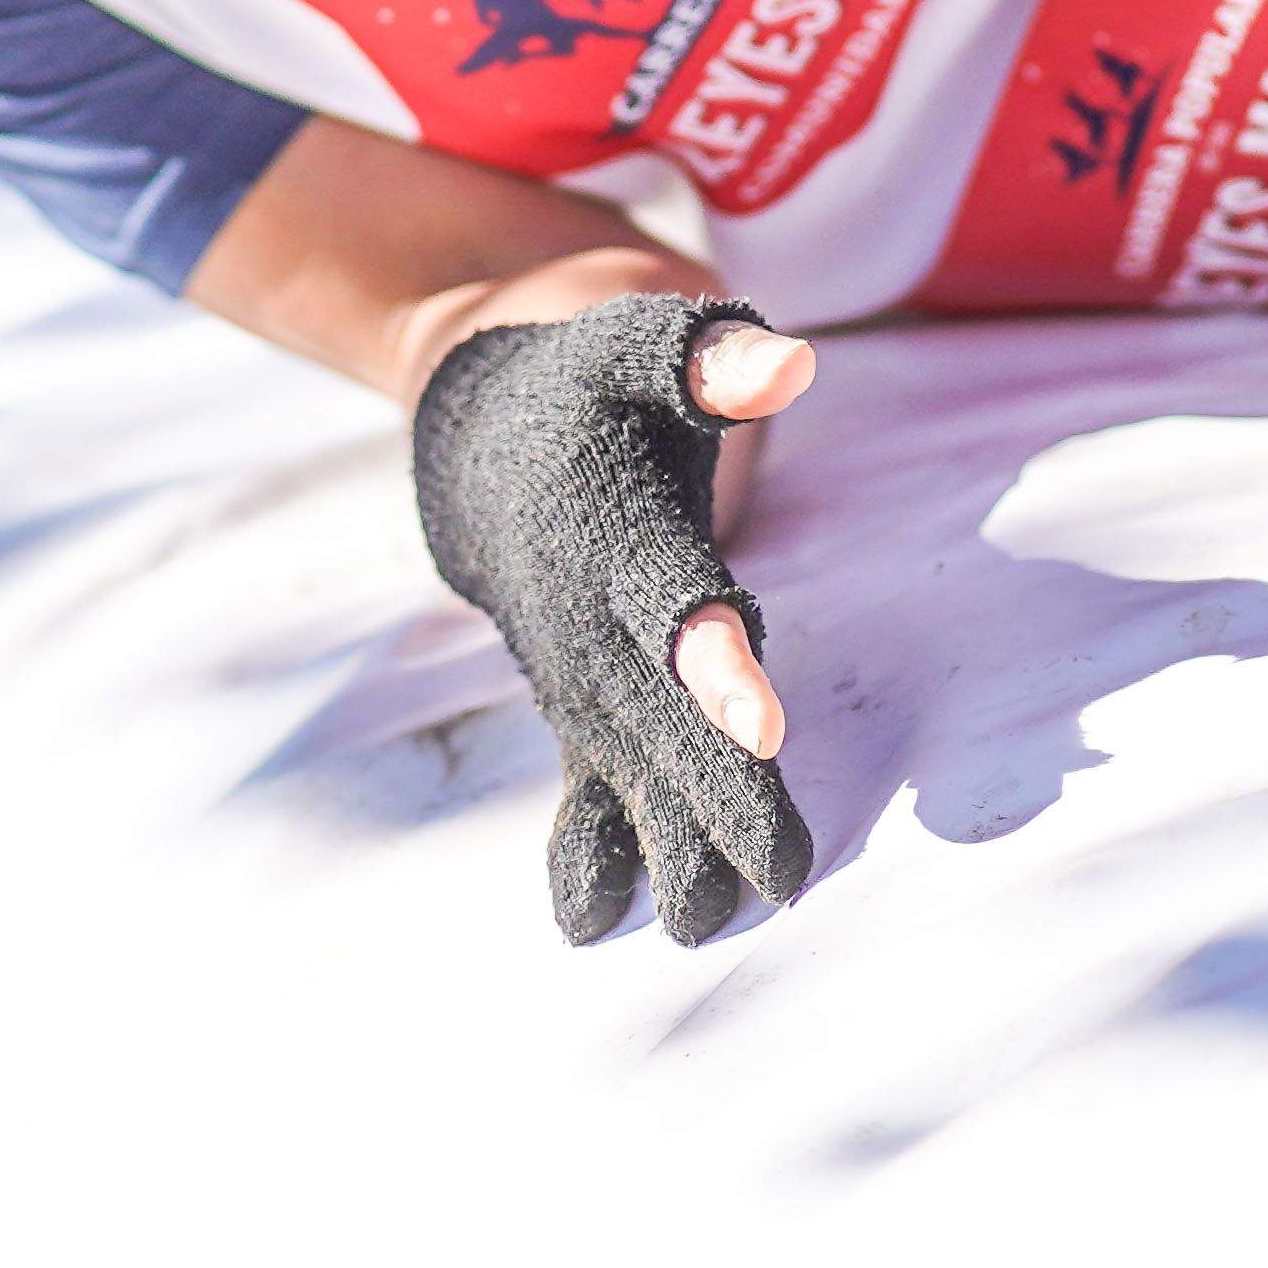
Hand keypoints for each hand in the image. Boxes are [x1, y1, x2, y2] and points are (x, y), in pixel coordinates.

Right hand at [406, 293, 816, 944]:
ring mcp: (575, 667)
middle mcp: (587, 612)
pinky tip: (595, 922)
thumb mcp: (641, 345)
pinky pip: (581, 781)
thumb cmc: (594, 384)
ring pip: (629, 765)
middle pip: (659, 710)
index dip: (713, 660)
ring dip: (671, 843)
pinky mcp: (574, 702)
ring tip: (711, 922)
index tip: (761, 727)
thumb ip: (710, 356)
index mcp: (616, 524)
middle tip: (779, 873)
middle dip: (716, 792)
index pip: (670, 597)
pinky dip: (585, 850)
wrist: (480, 441)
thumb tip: (787, 365)